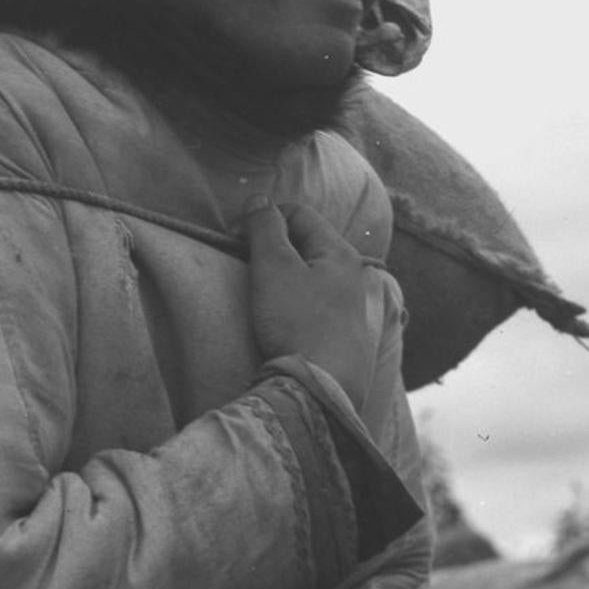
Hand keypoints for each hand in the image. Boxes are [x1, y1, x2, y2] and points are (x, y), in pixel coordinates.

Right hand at [241, 202, 375, 412]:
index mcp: (340, 253)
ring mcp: (354, 307)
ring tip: (262, 294)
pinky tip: (284, 319)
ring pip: (313, 275)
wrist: (323, 389)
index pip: (298, 214)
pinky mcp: (348, 336)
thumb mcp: (274, 268)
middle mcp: (354, 275)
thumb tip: (259, 199)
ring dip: (285, 275)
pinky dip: (296, 300)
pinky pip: (318, 303)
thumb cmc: (297, 322)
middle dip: (274, 247)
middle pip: (307, 244)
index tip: (233, 239)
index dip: (263, 218)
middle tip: (246, 266)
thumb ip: (265, 228)